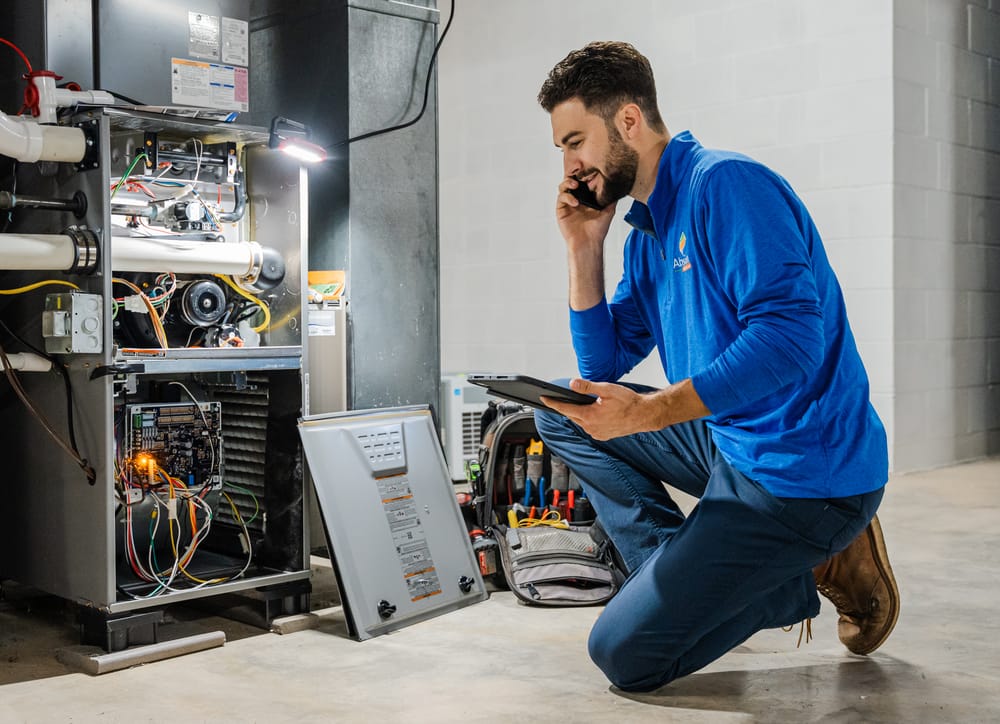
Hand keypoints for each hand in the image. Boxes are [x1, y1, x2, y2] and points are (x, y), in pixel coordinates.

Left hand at [541, 378, 656, 440]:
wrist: (644, 415)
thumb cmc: (629, 402)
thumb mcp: (607, 390)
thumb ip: (587, 387)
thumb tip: (572, 384)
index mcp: (590, 416)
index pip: (565, 409)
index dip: (553, 403)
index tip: (543, 399)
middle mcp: (591, 427)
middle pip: (572, 416)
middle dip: (565, 407)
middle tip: (559, 399)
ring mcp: (597, 433)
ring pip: (580, 422)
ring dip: (578, 414)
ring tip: (581, 404)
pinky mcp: (602, 436)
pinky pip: (589, 427)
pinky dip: (587, 420)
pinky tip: (593, 413)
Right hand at [556, 177, 615, 254]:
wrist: (588, 242)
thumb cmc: (598, 229)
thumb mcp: (609, 210)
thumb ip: (612, 198)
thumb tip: (619, 186)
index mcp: (588, 197)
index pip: (584, 180)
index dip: (586, 174)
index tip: (590, 169)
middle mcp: (577, 198)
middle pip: (572, 180)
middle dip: (575, 174)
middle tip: (580, 174)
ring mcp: (569, 203)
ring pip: (564, 186)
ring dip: (568, 182)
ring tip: (575, 184)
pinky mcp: (561, 209)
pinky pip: (561, 197)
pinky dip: (567, 196)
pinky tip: (575, 202)